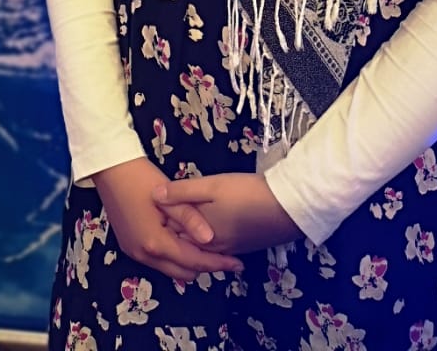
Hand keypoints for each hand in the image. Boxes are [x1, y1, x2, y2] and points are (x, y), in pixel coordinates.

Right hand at [92, 158, 244, 281]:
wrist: (110, 168)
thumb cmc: (140, 178)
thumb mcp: (170, 196)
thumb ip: (190, 218)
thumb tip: (211, 238)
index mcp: (155, 243)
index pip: (194, 262)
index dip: (218, 263)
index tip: (237, 263)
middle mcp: (144, 254)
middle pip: (183, 272)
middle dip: (204, 266)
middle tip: (223, 254)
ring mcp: (134, 252)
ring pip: (170, 269)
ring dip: (188, 262)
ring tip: (206, 247)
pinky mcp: (130, 245)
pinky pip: (158, 261)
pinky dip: (174, 256)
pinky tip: (183, 240)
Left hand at [153, 171, 303, 254]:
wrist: (287, 208)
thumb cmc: (245, 193)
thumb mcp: (211, 186)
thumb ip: (182, 192)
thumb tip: (153, 195)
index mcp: (199, 235)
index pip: (170, 229)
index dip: (159, 215)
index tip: (149, 201)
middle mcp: (211, 248)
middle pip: (184, 242)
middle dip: (172, 228)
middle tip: (160, 211)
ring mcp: (228, 250)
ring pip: (200, 246)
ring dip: (189, 234)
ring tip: (179, 219)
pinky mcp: (242, 247)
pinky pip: (216, 247)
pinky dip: (206, 238)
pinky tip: (205, 228)